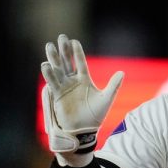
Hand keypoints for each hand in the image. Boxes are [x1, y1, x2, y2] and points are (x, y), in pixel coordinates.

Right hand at [41, 34, 123, 165]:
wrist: (85, 130)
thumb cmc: (96, 115)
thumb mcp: (107, 98)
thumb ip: (114, 85)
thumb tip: (122, 72)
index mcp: (84, 79)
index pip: (80, 62)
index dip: (77, 52)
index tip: (74, 41)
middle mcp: (73, 81)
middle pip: (67, 62)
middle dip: (64, 50)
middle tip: (61, 37)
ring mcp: (64, 87)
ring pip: (58, 69)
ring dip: (54, 59)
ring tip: (50, 46)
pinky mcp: (57, 95)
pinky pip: (53, 82)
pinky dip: (49, 74)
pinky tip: (46, 65)